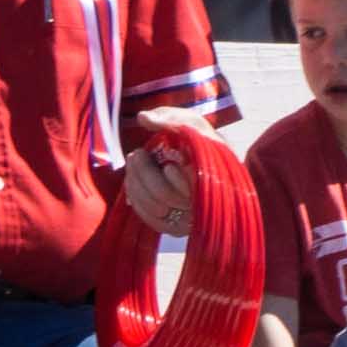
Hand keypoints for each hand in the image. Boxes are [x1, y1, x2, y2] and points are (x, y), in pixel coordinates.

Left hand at [118, 107, 221, 236]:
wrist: (212, 170)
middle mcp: (203, 204)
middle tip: (136, 154)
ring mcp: (190, 220)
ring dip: (136, 183)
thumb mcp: (191, 124)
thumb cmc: (201, 143)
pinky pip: (151, 220)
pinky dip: (137, 200)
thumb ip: (170, 117)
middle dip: (143, 172)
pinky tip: (133, 183)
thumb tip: (143, 118)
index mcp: (213, 178)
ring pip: (155, 208)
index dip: (166, 172)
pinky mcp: (177, 229)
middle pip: (164, 195)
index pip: (186, 184)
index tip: (152, 153)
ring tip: (134, 164)